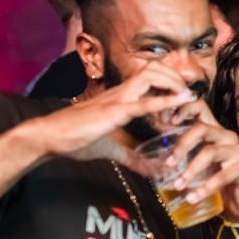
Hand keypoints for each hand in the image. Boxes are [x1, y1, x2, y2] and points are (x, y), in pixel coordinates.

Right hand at [28, 63, 196, 163]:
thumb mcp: (110, 149)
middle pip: (155, 67)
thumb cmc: (74, 139)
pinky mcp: (112, 113)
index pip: (151, 76)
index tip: (185, 99)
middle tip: (190, 97)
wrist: (48, 138)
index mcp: (121, 97)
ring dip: (174, 85)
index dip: (171, 81)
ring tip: (187, 101)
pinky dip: (165, 101)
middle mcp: (121, 92)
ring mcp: (117, 100)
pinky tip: (182, 102)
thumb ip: (132, 157)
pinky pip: (142, 103)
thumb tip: (151, 171)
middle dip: (177, 76)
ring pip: (152, 75)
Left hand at [161, 105, 238, 223]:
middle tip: (169, 163)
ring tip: (178, 185)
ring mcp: (238, 151)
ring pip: (210, 152)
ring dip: (191, 170)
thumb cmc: (215, 183)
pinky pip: (222, 175)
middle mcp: (227, 137)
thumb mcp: (195, 166)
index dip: (183, 109)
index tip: (166, 121)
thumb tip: (154, 157)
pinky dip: (205, 188)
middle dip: (182, 145)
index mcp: (213, 131)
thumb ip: (181, 157)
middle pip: (202, 129)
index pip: (200, 107)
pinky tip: (192, 197)